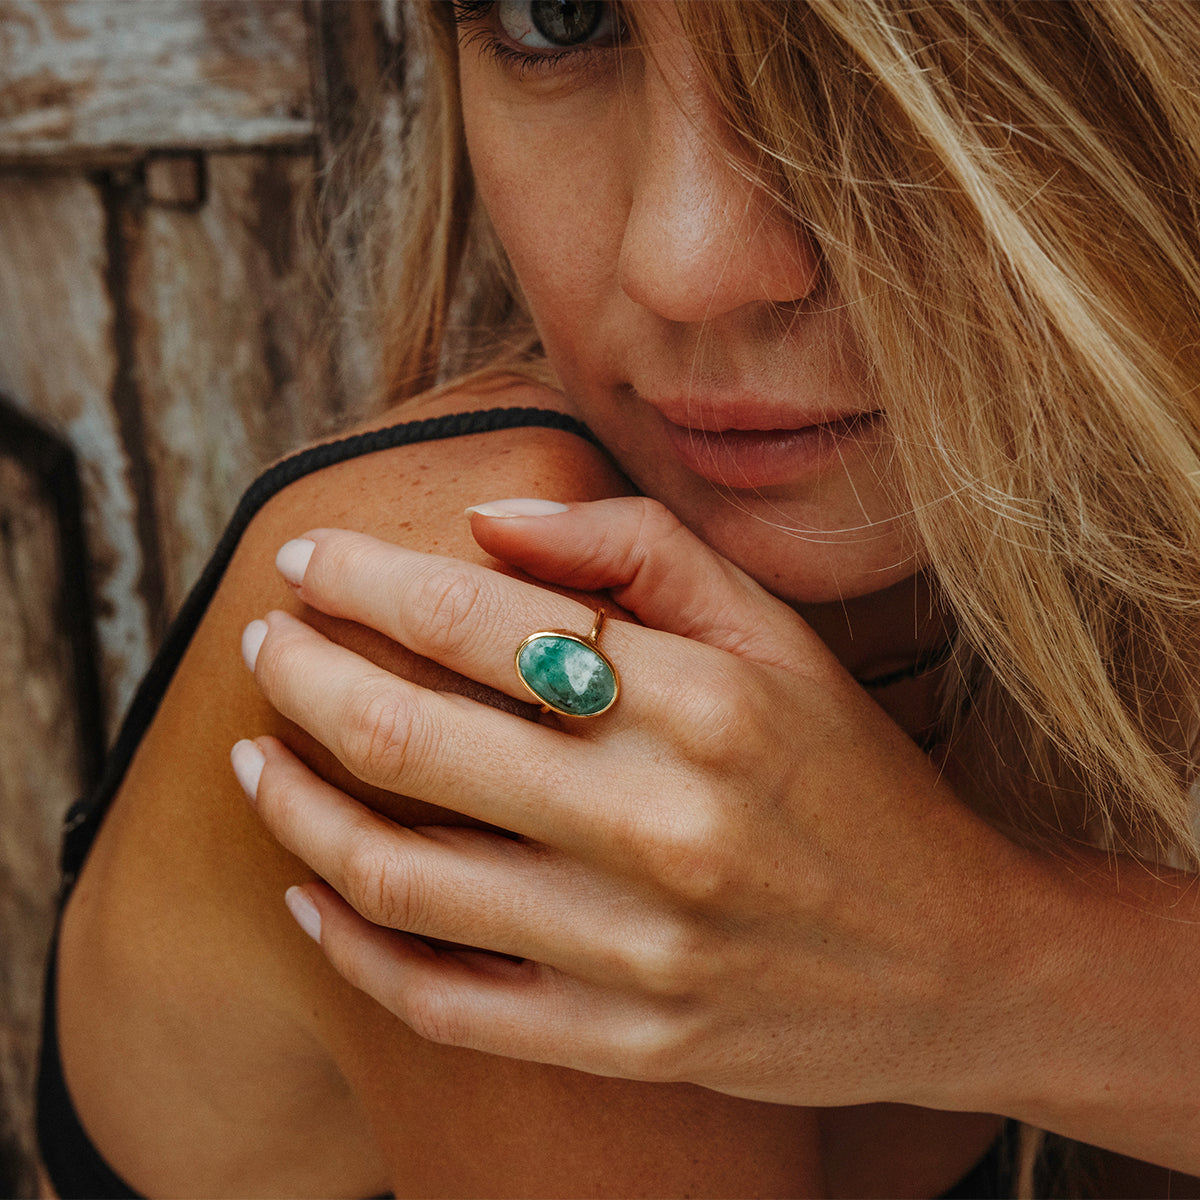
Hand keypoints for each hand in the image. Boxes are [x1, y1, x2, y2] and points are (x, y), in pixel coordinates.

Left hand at [235, 497, 1036, 1112]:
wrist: (958, 959)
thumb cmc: (856, 779)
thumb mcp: (779, 635)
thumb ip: (640, 552)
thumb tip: (488, 520)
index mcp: (703, 700)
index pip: (477, 619)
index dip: (365, 580)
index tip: (306, 560)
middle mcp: (663, 822)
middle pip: (411, 737)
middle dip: (301, 674)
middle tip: (262, 644)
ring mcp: (637, 948)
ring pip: (399, 875)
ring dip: (294, 807)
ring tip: (253, 758)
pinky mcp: (625, 1042)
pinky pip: (441, 1001)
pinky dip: (348, 945)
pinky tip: (307, 895)